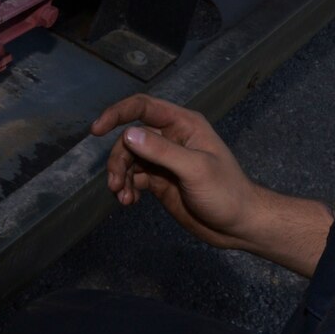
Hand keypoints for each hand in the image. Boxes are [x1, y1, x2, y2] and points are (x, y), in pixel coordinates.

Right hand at [90, 94, 262, 249]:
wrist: (239, 226)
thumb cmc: (225, 192)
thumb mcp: (195, 169)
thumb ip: (161, 151)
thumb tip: (127, 134)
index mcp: (182, 124)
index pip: (143, 107)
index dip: (117, 114)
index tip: (96, 130)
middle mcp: (171, 138)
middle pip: (130, 138)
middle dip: (118, 159)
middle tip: (115, 183)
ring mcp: (164, 161)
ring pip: (129, 159)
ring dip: (119, 176)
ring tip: (121, 196)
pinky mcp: (160, 181)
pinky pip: (134, 178)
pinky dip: (126, 188)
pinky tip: (128, 202)